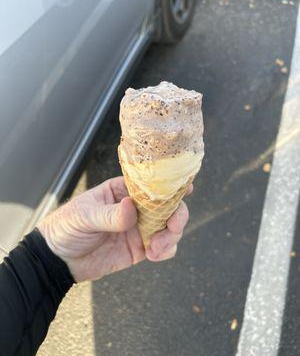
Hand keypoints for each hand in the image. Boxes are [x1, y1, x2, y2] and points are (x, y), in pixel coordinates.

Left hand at [38, 176, 191, 281]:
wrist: (58, 260)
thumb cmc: (67, 227)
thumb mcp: (84, 216)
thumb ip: (109, 214)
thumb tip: (131, 207)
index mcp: (122, 191)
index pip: (150, 185)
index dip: (169, 185)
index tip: (186, 188)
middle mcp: (135, 208)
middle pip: (166, 206)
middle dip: (177, 214)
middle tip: (173, 226)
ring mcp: (139, 228)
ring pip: (169, 227)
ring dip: (172, 235)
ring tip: (156, 247)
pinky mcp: (139, 249)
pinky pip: (163, 248)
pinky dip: (166, 250)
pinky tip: (154, 255)